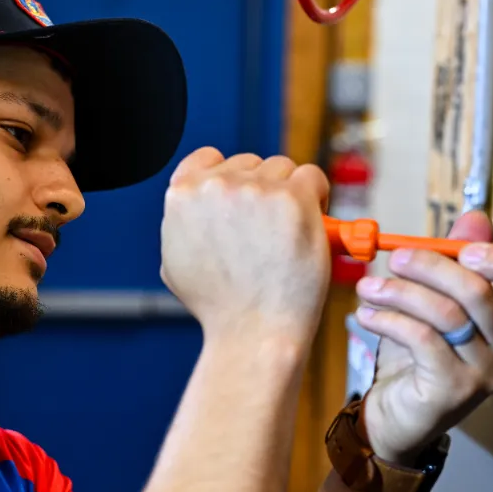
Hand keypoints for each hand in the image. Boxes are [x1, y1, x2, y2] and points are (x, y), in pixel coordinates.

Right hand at [160, 147, 331, 341]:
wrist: (253, 332)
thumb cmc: (220, 307)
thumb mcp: (175, 262)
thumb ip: (185, 223)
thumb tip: (202, 206)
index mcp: (183, 195)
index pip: (208, 159)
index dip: (230, 177)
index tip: (244, 197)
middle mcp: (216, 186)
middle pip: (250, 164)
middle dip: (262, 189)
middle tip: (270, 227)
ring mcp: (255, 189)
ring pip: (282, 169)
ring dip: (290, 194)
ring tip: (289, 233)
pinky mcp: (292, 198)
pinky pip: (313, 176)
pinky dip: (317, 196)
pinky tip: (311, 223)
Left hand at [354, 211, 492, 464]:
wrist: (396, 417)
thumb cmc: (418, 358)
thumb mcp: (436, 304)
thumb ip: (456, 263)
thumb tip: (475, 217)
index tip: (462, 246)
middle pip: (479, 293)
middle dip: (432, 266)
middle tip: (395, 258)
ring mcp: (483, 374)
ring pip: (446, 314)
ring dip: (401, 292)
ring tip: (369, 287)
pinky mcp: (453, 390)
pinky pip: (422, 339)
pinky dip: (389, 319)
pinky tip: (366, 314)